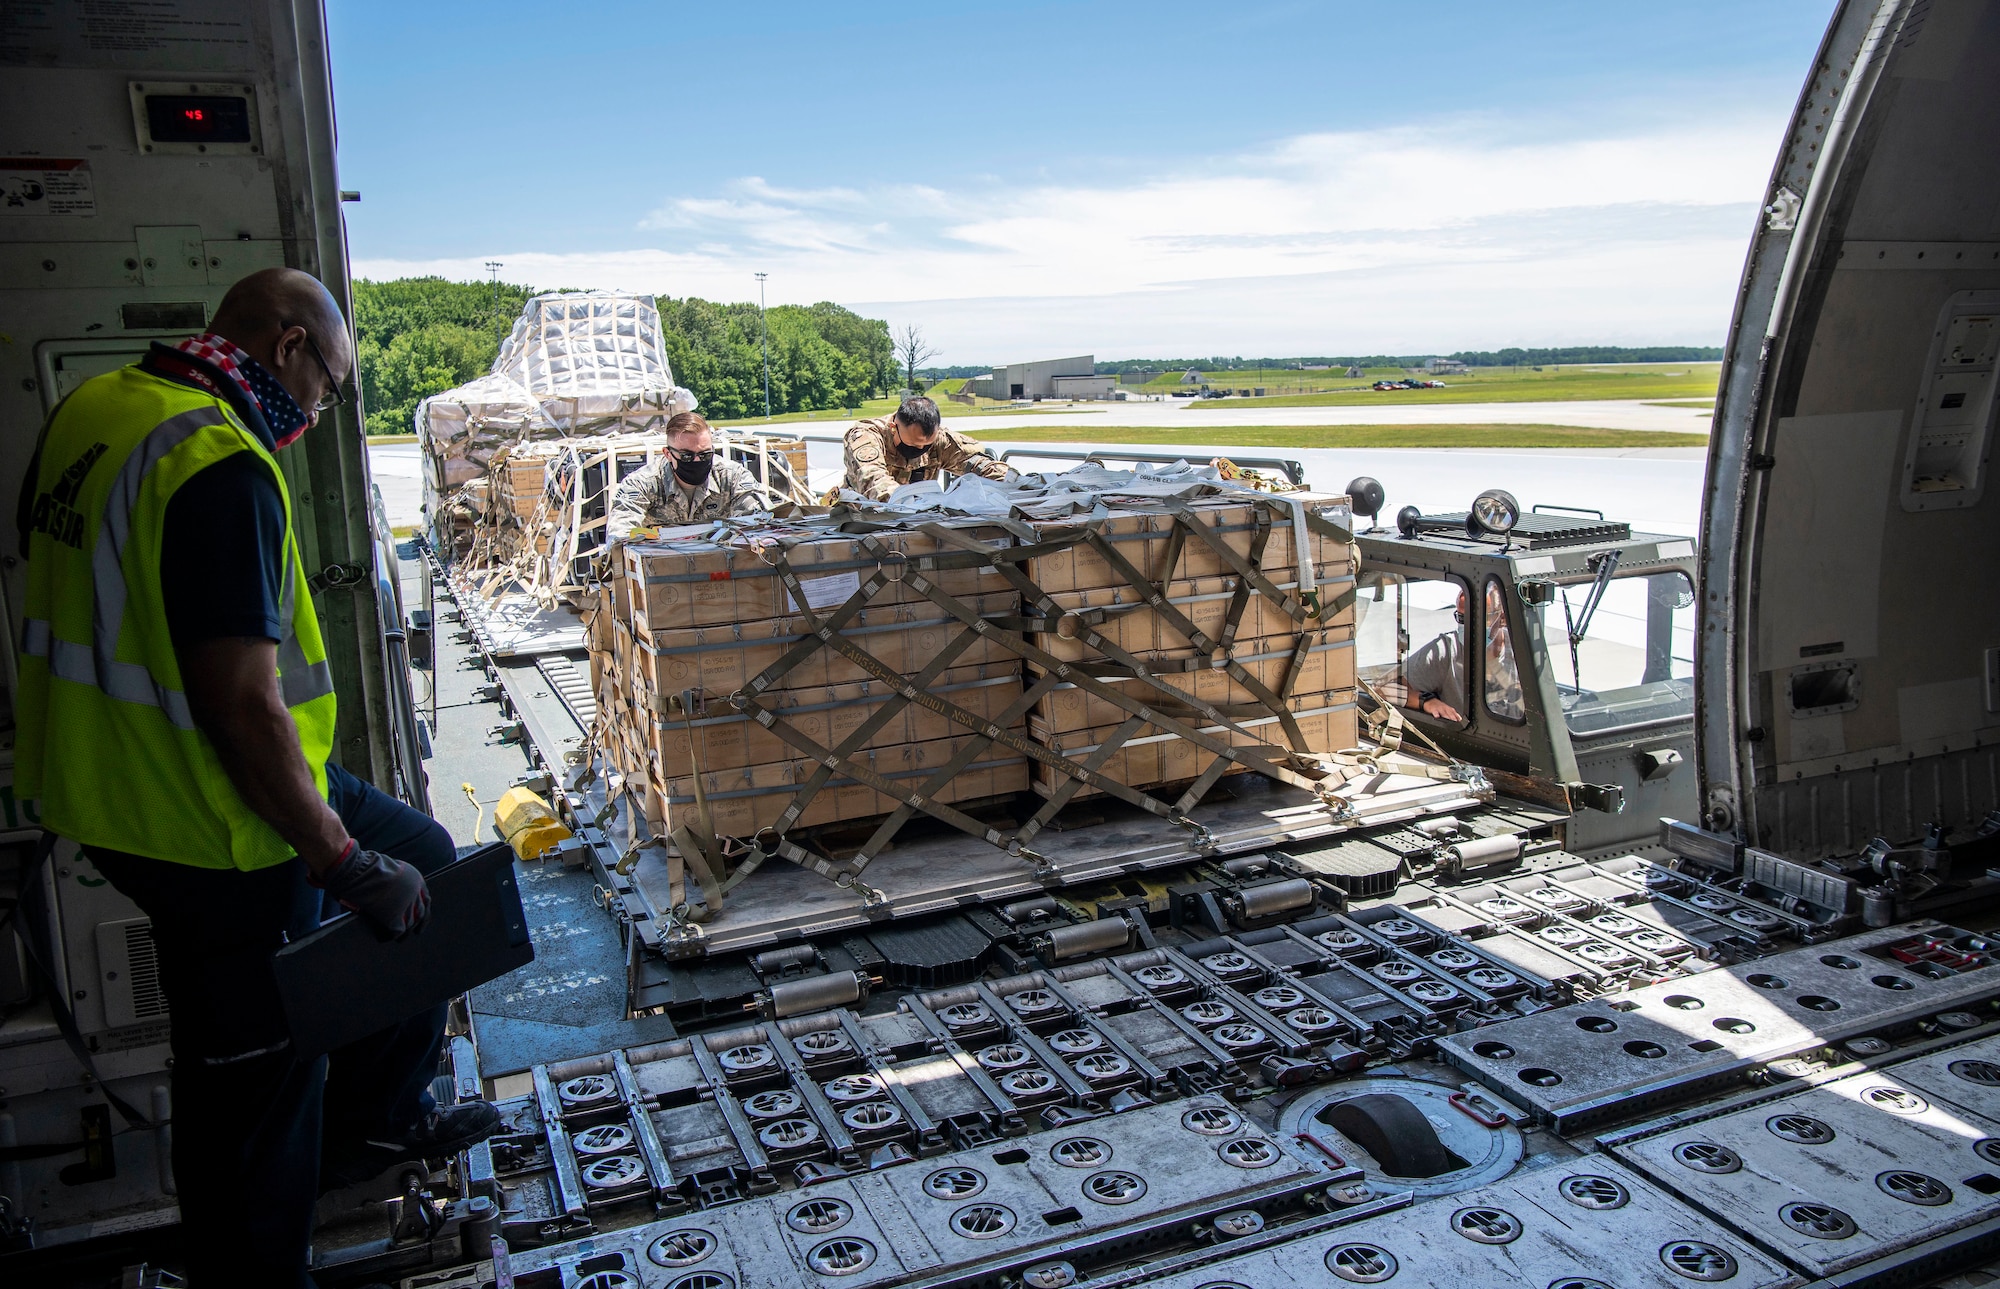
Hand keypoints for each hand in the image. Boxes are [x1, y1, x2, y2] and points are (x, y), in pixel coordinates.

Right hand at [313, 844, 430, 938]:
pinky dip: (392, 936)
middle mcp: (415, 892)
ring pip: (410, 924)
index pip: (426, 898)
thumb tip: (392, 894)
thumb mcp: (390, 869)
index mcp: (416, 879)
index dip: (423, 909)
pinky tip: (385, 938)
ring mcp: (407, 905)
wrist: (357, 870)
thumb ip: (397, 882)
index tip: (422, 917)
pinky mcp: (395, 917)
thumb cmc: (365, 867)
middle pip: (421, 913)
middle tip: (415, 932)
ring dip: (405, 933)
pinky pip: (397, 931)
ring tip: (399, 939)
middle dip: (419, 924)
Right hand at [1420, 696, 1461, 721]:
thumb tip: (1458, 719)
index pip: (1453, 711)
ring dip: (1446, 715)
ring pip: (1443, 712)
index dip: (1456, 715)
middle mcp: (1444, 707)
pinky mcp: (1432, 708)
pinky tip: (1437, 716)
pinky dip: (1436, 713)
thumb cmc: (1437, 706)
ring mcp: (1438, 708)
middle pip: (1449, 712)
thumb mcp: (1445, 708)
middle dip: (1452, 716)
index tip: (1459, 720)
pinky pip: (1434, 711)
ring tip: (1448, 719)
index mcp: (1447, 708)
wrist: (1428, 700)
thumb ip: (1451, 713)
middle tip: (1455, 720)